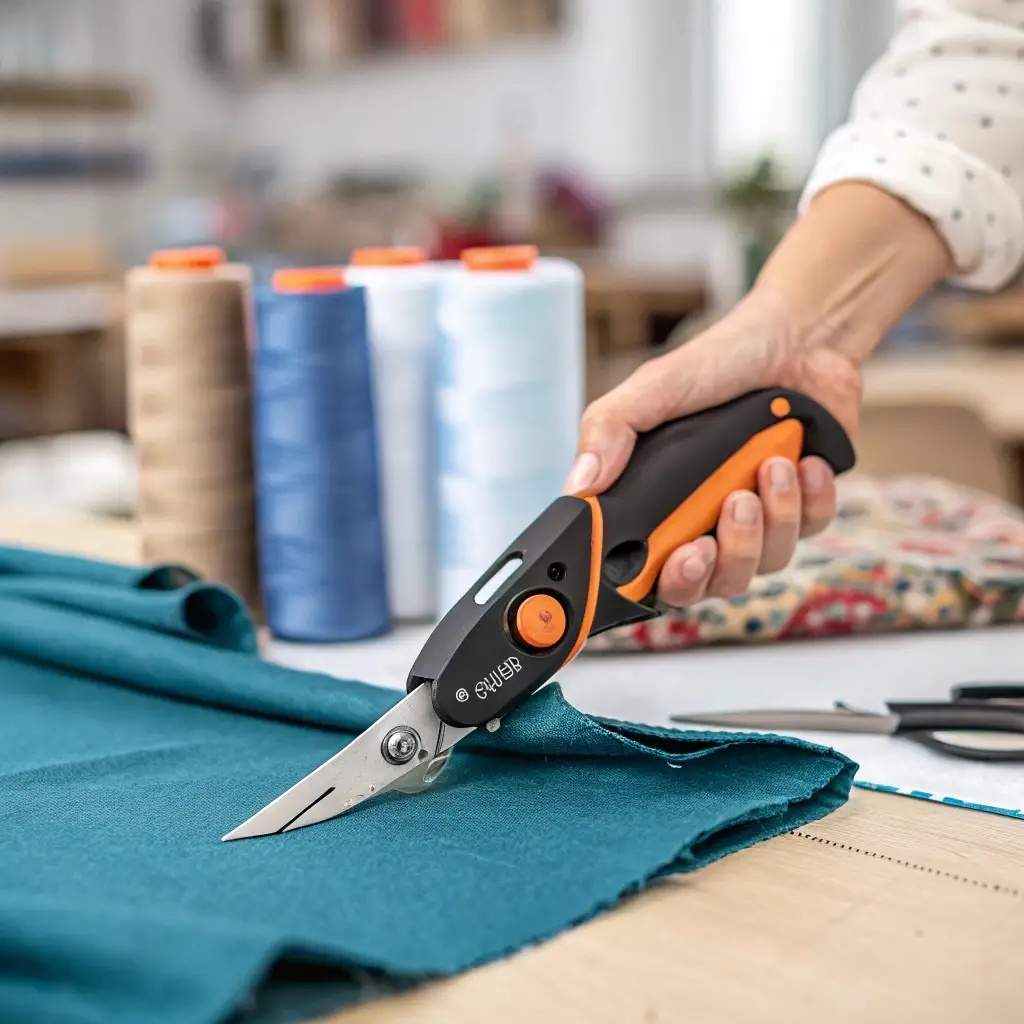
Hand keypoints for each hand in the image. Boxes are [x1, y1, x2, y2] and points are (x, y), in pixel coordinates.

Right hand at [563, 292, 862, 607]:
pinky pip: (812, 531)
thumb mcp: (653, 389)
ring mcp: (757, 520)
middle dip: (730, 553)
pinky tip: (804, 462)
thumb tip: (578, 487)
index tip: (684, 557)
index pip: (654, 573)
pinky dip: (811, 498)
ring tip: (771, 465)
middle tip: (734, 503)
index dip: (670, 580)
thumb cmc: (717, 364)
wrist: (795, 338)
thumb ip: (609, 432)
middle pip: (715, 583)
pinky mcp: (804, 508)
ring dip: (775, 516)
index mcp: (661, 506)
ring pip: (767, 562)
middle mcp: (706, 522)